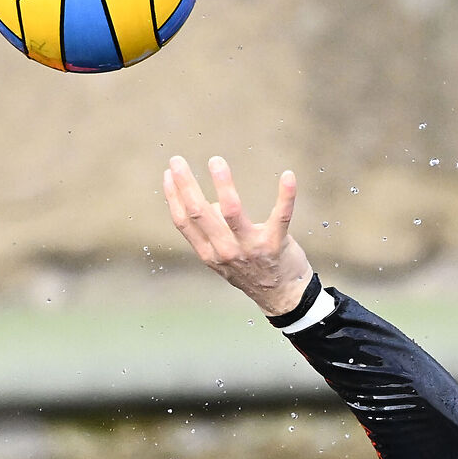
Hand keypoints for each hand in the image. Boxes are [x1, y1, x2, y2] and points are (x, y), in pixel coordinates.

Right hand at [162, 156, 315, 316]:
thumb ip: (213, 232)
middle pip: (199, 212)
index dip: (173, 196)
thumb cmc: (252, 271)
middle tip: (178, 159)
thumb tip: (210, 202)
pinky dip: (286, 195)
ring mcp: (250, 248)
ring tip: (215, 162)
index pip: (184, 222)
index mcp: (209, 254)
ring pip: (231, 211)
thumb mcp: (224, 258)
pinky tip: (288, 175)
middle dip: (186, 184)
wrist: (282, 298)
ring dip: (222, 184)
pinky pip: (281, 216)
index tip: (169, 173)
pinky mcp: (275, 244)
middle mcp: (225, 251)